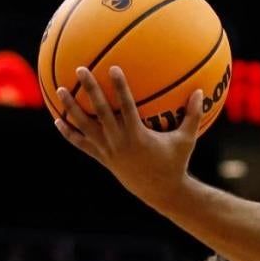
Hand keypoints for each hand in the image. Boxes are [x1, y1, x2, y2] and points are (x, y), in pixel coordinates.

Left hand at [54, 66, 201, 203]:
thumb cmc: (175, 163)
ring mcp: (108, 151)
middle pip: (100, 111)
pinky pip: (82, 144)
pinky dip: (69, 133)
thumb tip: (201, 92)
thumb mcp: (186, 140)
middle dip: (90, 90)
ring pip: (85, 126)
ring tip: (60, 89)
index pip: (126, 106)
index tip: (112, 68)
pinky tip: (58, 121)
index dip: (119, 86)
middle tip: (80, 69)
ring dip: (71, 108)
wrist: (161, 192)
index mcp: (137, 135)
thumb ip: (193, 116)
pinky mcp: (102, 158)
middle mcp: (119, 142)